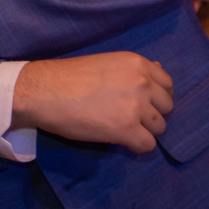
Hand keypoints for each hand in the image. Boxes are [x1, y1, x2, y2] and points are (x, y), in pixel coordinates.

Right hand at [11, 52, 173, 153]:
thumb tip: (159, 70)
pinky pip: (147, 145)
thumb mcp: (105, 63)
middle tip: (126, 116)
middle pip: (166, 107)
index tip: (139, 102)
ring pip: (159, 127)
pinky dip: (135, 145)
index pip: (167, 85)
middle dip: (151, 114)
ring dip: (143, 130)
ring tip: (119, 127)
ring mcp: (136, 106)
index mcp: (136, 63)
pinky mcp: (126, 128)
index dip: (155, 97)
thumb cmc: (66, 77)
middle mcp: (142, 82)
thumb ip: (133, 70)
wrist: (41, 91)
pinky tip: (118, 139)